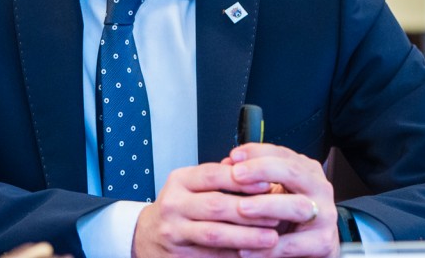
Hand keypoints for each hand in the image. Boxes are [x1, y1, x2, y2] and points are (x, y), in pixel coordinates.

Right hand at [131, 161, 283, 257]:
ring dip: (246, 237)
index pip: (212, 174)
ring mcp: (173, 232)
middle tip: (277, 214)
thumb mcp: (191, 185)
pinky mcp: (178, 257)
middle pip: (215, 205)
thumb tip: (259, 175)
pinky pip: (210, 257)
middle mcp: (173, 205)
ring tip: (271, 238)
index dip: (241, 180)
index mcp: (179, 181)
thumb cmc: (179, 207)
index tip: (268, 183)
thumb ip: (219, 179)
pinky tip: (253, 254)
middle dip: (250, 211)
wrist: (147, 236)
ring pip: (214, 234)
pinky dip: (234, 256)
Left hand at [226, 143, 340, 257]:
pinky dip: (268, 248)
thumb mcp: (276, 191)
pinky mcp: (323, 242)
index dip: (257, 152)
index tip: (234, 156)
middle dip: (262, 170)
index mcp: (307, 170)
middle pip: (292, 172)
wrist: (316, 245)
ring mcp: (325, 215)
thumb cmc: (291, 214)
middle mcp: (319, 187)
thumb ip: (254, 177)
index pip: (282, 153)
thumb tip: (227, 163)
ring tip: (242, 208)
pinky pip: (293, 244)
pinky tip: (246, 249)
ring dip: (267, 206)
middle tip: (237, 175)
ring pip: (297, 206)